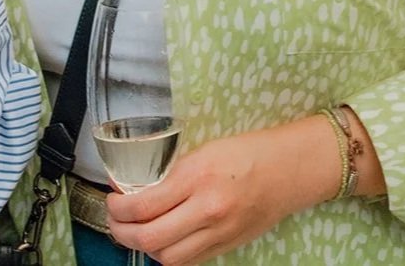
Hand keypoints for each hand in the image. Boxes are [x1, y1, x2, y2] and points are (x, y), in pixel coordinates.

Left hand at [106, 116, 344, 264]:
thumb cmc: (251, 151)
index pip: (144, 204)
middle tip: (116, 220)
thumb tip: (141, 187)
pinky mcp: (227, 247)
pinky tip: (164, 239)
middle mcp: (207, 208)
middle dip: (122, 232)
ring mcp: (218, 232)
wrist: (290, 169)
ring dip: (145, 248)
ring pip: (166, 258)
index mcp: (199, 175)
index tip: (113, 200)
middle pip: (149, 238)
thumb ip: (176, 172)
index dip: (119, 208)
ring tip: (137, 232)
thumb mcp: (207, 149)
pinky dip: (169, 254)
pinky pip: (188, 260)